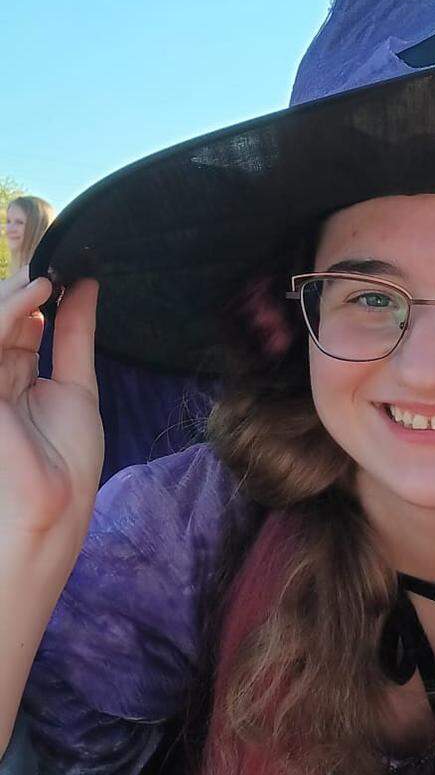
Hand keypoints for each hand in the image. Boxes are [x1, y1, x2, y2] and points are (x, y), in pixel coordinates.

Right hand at [0, 274, 101, 552]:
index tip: (66, 273)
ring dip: (14, 295)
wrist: (54, 505)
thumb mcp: (77, 385)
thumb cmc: (66, 460)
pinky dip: (7, 311)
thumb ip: (76, 334)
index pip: (19, 325)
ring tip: (46, 280)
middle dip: (21, 290)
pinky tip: (36, 294)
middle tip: (51, 270)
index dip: (37, 296)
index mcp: (16, 379)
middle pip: (2, 319)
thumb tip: (86, 286)